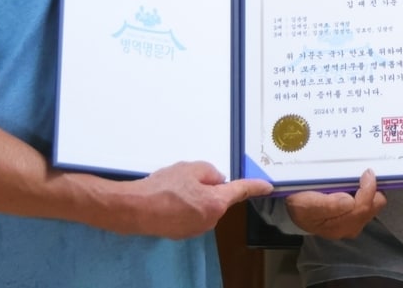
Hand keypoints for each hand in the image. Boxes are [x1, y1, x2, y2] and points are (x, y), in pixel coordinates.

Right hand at [121, 160, 272, 239]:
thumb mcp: (190, 168)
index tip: (268, 187)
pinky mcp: (182, 233)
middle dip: (208, 188)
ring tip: (173, 190)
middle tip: (187, 178)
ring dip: (195, 197)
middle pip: (218, 199)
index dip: (256, 187)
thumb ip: (210, 172)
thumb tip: (217, 180)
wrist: (135, 209)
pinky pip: (191, 215)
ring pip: (203, 206)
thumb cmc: (163, 187)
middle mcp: (210, 220)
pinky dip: (185, 207)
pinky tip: (168, 200)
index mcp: (216, 203)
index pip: (241, 191)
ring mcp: (196, 229)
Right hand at [284, 170, 385, 238]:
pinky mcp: (355, 217)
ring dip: (370, 190)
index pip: (363, 207)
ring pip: (375, 204)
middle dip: (372, 189)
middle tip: (362, 174)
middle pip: (375, 206)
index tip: (366, 172)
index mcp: (340, 225)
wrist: (295, 210)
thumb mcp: (306, 204)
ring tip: (359, 178)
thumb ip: (328, 204)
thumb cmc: (300, 206)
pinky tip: (357, 184)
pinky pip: (370, 203)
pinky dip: (367, 192)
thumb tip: (350, 201)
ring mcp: (354, 223)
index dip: (368, 188)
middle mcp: (350, 227)